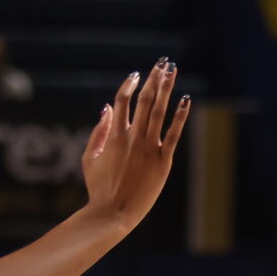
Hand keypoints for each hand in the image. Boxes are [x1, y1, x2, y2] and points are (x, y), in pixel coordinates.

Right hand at [81, 61, 188, 229]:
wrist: (113, 212)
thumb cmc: (99, 188)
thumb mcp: (90, 157)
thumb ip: (98, 131)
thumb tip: (106, 108)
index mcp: (114, 136)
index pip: (122, 101)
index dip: (129, 85)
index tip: (136, 75)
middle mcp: (132, 138)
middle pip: (145, 101)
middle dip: (154, 79)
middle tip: (162, 63)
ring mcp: (148, 149)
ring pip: (159, 112)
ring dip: (166, 88)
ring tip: (172, 71)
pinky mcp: (163, 162)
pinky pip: (173, 134)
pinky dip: (180, 116)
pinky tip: (186, 100)